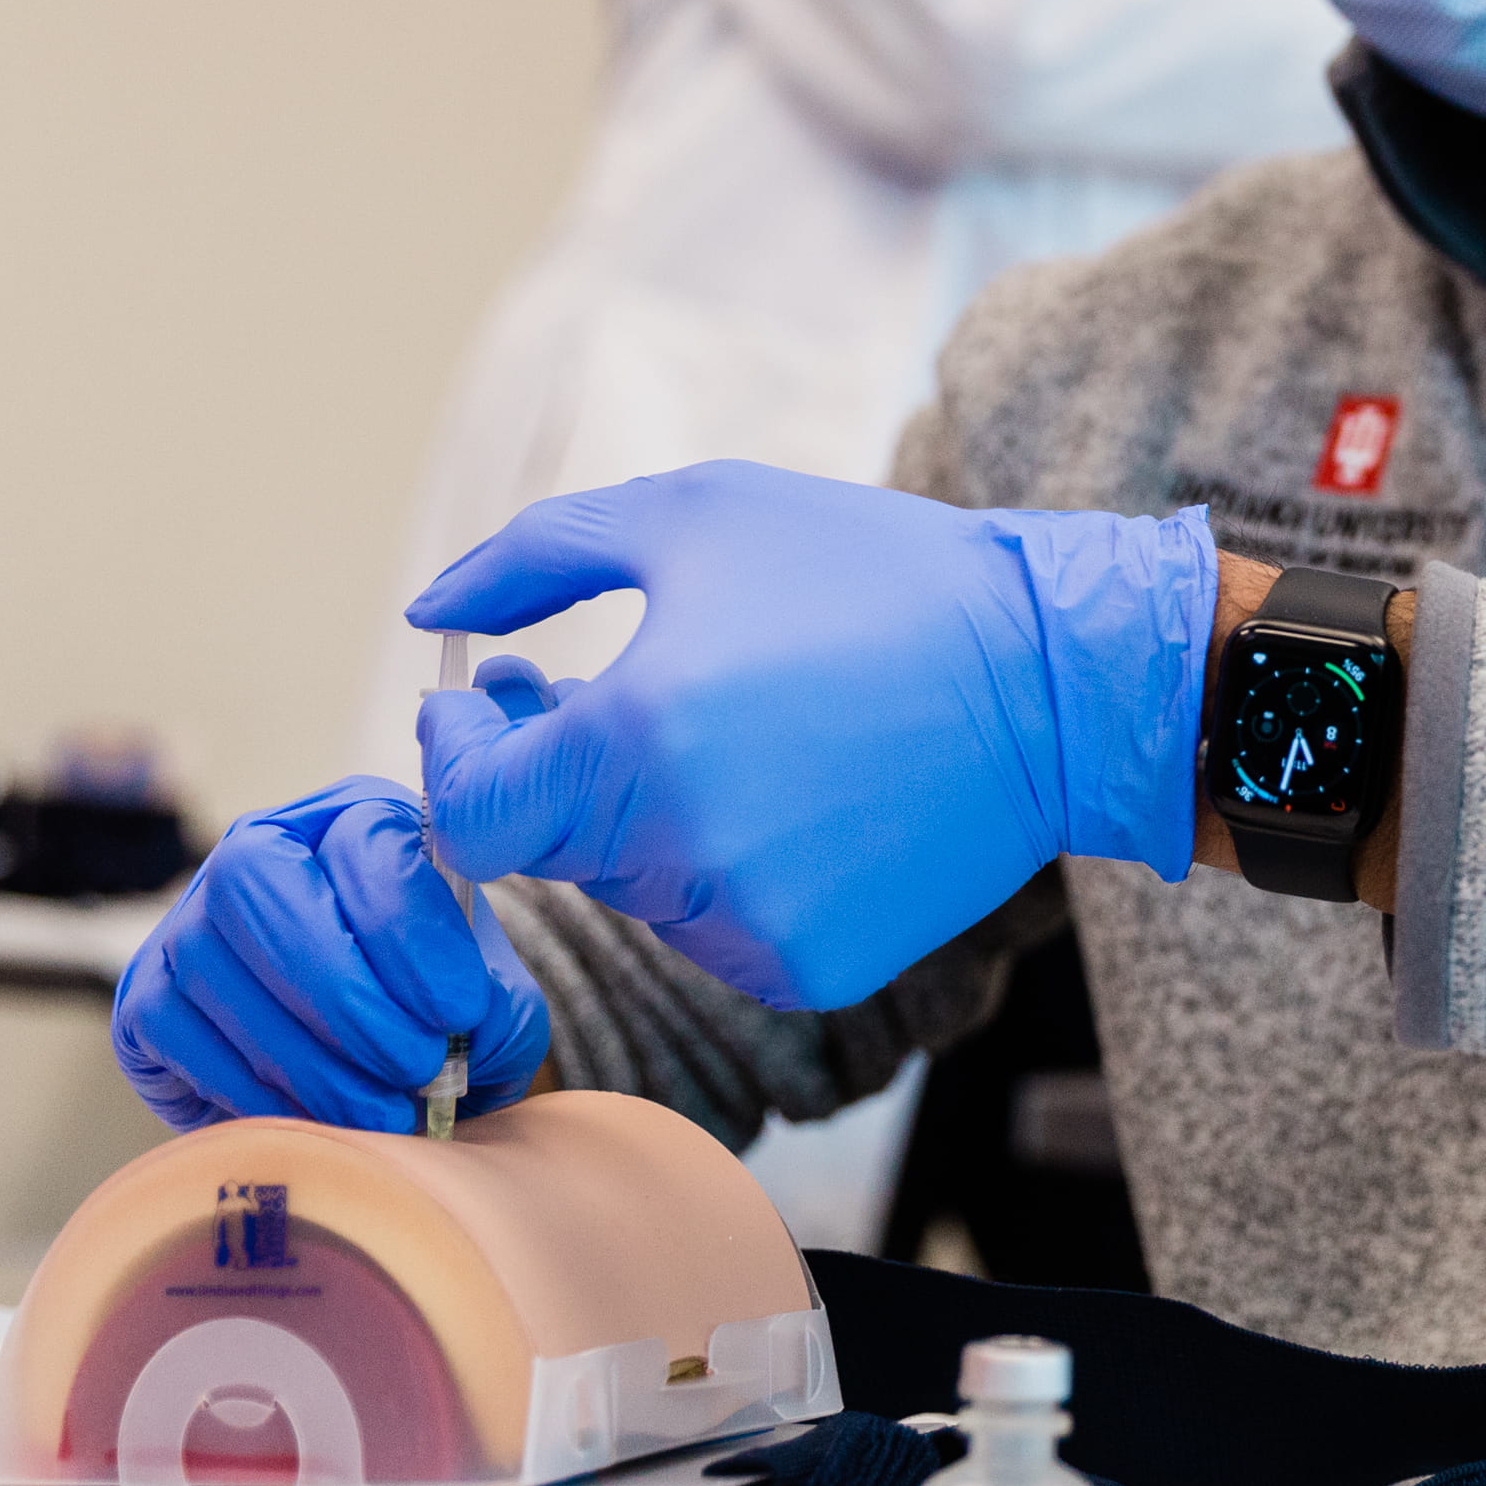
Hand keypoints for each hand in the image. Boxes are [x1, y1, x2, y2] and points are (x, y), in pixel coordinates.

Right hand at [111, 777, 549, 1132]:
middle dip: (342, 988)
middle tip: (414, 1065)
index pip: (366, 843)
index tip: (462, 1009)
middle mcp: (259, 850)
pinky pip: (178, 1034)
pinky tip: (315, 1120)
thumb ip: (495, 1009)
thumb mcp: (488, 1004)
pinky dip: (251, 1087)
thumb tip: (471, 1028)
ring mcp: (188, 922)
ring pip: (213, 964)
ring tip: (380, 1111)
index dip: (411, 930)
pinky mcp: (145, 999)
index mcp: (355, 820)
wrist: (370, 1065)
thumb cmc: (435, 1013)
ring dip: (305, 1054)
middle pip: (260, 883)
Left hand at [408, 462, 1216, 1013]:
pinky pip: (716, 928)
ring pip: (636, 889)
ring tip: (747, 726)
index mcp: (633, 743)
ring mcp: (747, 925)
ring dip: (652, 818)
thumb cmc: (868, 573)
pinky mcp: (807, 969)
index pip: (468, 811)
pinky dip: (732, 869)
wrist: (1055, 675)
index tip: (503, 694)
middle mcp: (679, 854)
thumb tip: (431, 615)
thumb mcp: (695, 516)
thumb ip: (534, 558)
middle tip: (621, 688)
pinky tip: (807, 792)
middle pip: (552, 846)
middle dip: (563, 767)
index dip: (466, 752)